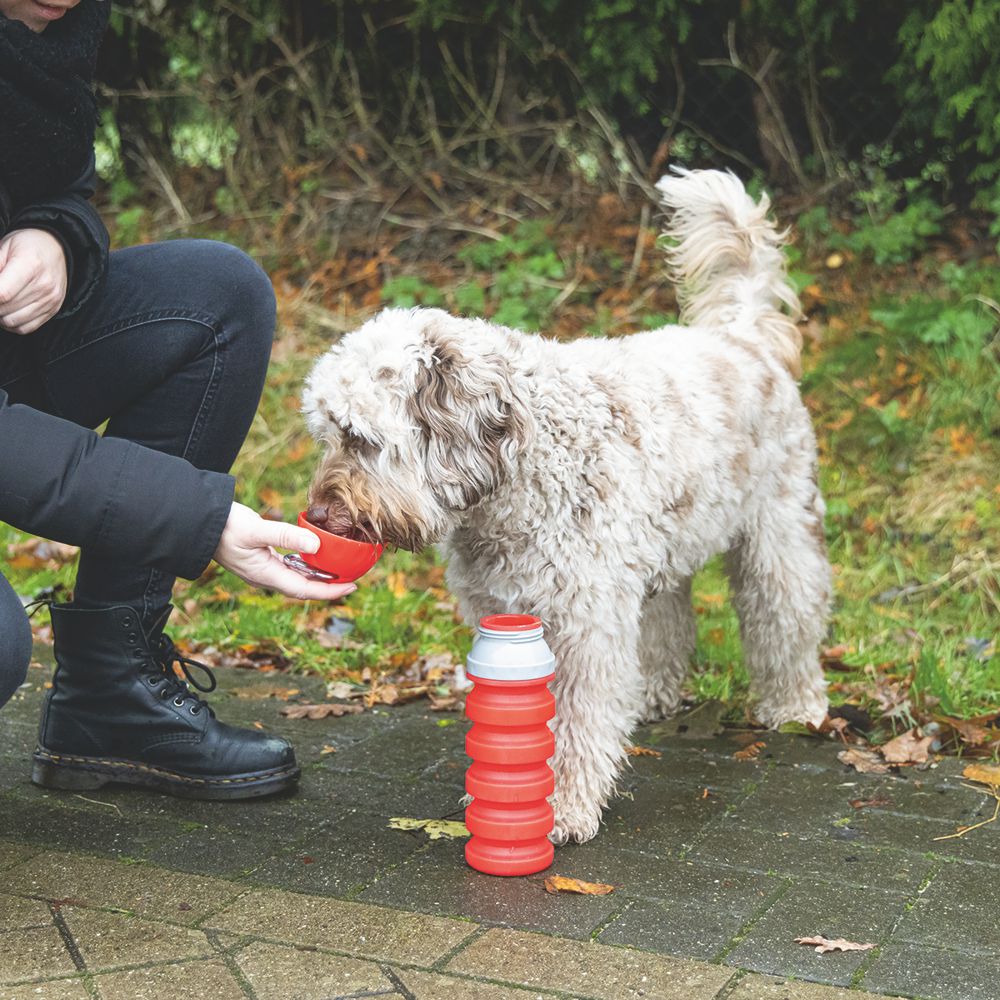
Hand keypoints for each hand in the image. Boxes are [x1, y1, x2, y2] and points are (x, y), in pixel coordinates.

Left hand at [0, 229, 67, 334]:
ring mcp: (50, 300)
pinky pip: (26, 327)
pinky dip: (12, 324)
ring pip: (13, 321)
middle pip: (5, 309)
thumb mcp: (5, 246)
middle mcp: (44, 285)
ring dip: (0, 315)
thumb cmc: (28, 245)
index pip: (3, 293)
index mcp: (30, 265)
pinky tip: (6, 313)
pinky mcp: (52, 309)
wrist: (56, 248)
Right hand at [213, 502, 357, 600]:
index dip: (330, 591)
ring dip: (317, 578)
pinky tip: (313, 558)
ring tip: (338, 571)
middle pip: (303, 588)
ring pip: (296, 579)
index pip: (305, 590)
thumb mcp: (257, 529)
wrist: (196, 524)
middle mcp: (265, 577)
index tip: (352, 587)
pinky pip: (288, 569)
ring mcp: (261, 570)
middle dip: (328, 587)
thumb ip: (286, 536)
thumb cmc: (224, 526)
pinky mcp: (259, 560)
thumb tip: (316, 546)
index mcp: (266, 574)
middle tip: (351, 580)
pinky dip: (304, 566)